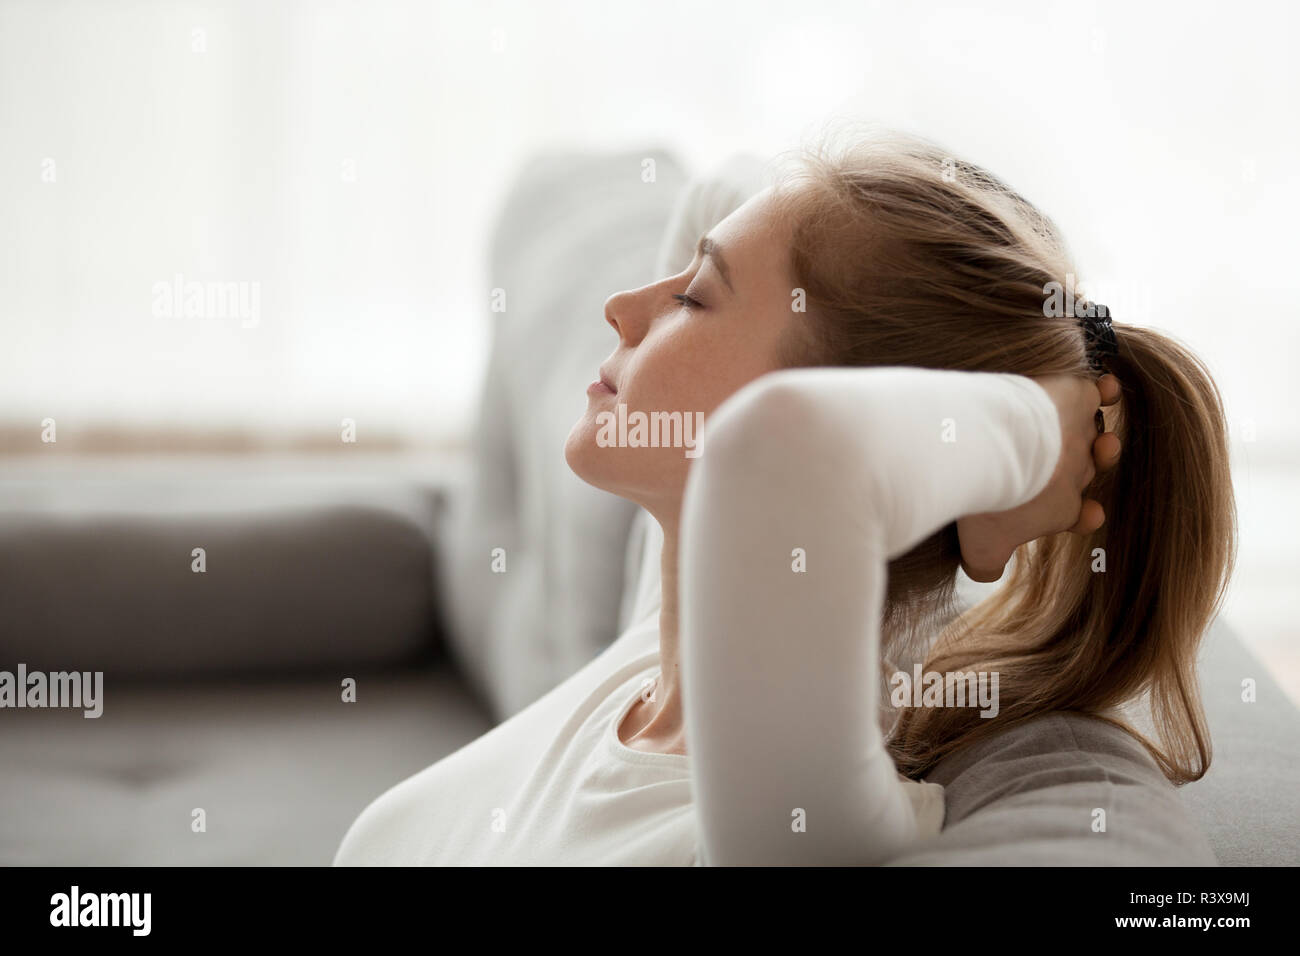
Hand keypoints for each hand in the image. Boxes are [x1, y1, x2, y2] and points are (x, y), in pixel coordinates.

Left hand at [956, 373, 1122, 582]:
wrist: (993, 450)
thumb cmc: (988, 501)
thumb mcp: (981, 548)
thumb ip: (985, 565)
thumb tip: (983, 574)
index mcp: (1061, 509)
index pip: (1078, 513)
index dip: (1082, 516)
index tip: (1088, 515)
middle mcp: (1077, 471)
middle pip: (1083, 470)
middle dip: (1080, 471)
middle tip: (1063, 469)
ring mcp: (1079, 435)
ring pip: (1096, 435)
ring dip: (1098, 437)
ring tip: (1098, 437)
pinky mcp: (1076, 398)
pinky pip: (1096, 392)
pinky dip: (1102, 390)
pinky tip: (1103, 387)